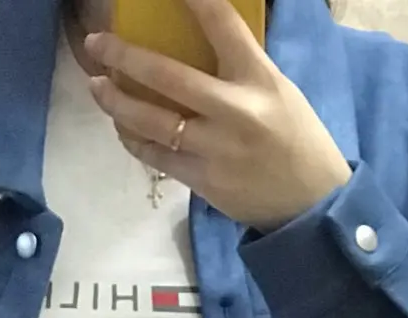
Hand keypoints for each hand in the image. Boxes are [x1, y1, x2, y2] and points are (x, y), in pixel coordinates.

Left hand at [85, 0, 351, 233]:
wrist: (310, 204)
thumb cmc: (296, 139)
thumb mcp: (277, 90)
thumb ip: (238, 67)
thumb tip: (193, 43)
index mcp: (259, 77)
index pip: (222, 23)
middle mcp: (234, 110)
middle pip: (167, 76)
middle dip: (124, 57)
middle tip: (97, 44)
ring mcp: (215, 149)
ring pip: (151, 121)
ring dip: (116, 102)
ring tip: (97, 86)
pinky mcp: (203, 181)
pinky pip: (156, 156)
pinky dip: (134, 139)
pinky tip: (122, 125)